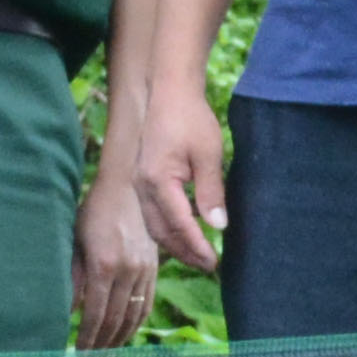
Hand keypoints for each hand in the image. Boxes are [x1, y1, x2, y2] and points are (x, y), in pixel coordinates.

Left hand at [74, 176, 161, 349]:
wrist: (126, 188)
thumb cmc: (92, 213)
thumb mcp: (76, 243)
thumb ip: (72, 278)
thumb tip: (64, 312)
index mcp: (104, 265)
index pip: (97, 313)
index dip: (88, 336)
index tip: (78, 351)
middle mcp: (127, 270)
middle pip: (116, 318)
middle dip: (102, 341)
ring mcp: (144, 269)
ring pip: (134, 313)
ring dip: (120, 336)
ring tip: (106, 351)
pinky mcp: (153, 267)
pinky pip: (147, 301)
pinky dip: (136, 321)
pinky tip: (126, 332)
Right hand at [130, 80, 228, 269]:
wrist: (169, 92)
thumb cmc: (190, 118)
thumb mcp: (209, 153)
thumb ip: (211, 191)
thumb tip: (218, 226)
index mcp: (157, 180)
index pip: (178, 224)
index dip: (196, 245)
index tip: (214, 261)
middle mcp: (142, 187)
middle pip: (161, 232)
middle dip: (184, 252)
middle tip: (209, 265)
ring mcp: (139, 184)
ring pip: (154, 226)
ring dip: (176, 244)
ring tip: (199, 254)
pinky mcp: (142, 181)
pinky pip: (153, 214)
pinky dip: (169, 229)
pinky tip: (186, 232)